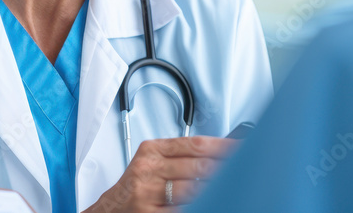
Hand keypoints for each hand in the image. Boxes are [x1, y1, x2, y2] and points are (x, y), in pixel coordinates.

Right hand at [83, 136, 235, 212]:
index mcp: (152, 150)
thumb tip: (217, 154)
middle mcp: (148, 168)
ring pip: (193, 190)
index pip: (194, 145)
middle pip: (198, 167)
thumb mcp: (153, 161)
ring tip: (227, 189)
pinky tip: (210, 202)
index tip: (240, 148)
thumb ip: (180, 155)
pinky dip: (199, 206)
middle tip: (240, 171)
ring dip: (213, 191)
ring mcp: (148, 192)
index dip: (221, 147)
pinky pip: (183, 209)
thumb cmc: (138, 183)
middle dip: (222, 170)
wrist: (112, 208)